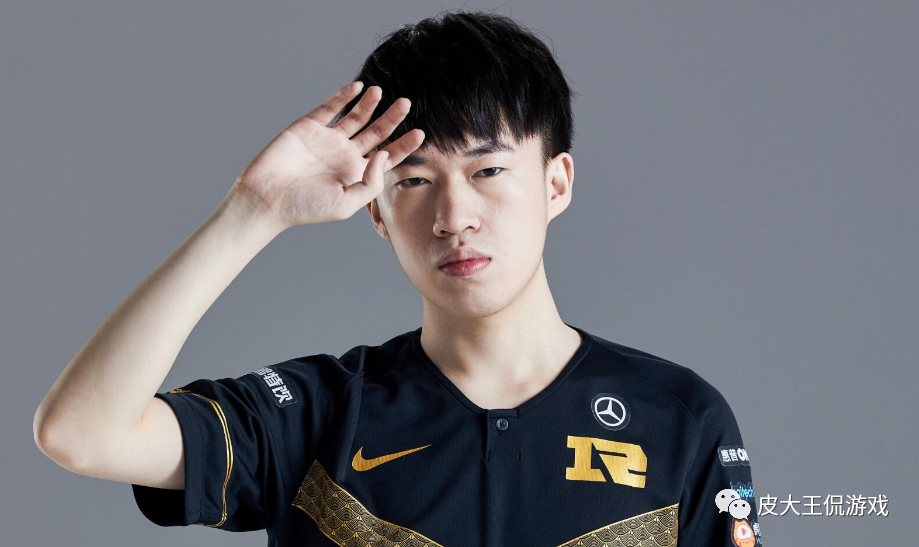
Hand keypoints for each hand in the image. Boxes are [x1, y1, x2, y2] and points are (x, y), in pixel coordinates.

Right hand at [230, 81, 423, 228]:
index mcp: (356, 174)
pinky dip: (344, 96)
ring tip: (382, 92)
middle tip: (407, 103)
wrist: (267, 197)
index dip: (404, 145)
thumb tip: (383, 155)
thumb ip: (371, 183)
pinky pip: (330, 107)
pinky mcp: (309, 127)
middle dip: (392, 118)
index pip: (387, 157)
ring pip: (356, 117)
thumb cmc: (306, 208)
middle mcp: (345, 155)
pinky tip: (359, 88)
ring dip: (370, 104)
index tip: (421, 133)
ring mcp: (328, 139)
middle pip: (376, 132)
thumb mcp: (347, 203)